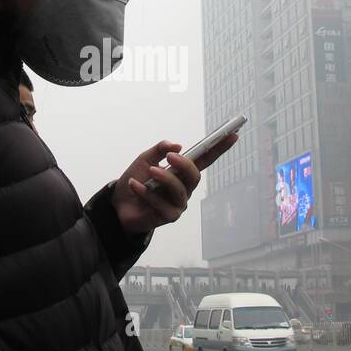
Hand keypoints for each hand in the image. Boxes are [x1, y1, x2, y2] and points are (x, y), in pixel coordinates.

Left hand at [110, 134, 239, 236]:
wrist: (118, 204)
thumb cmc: (136, 181)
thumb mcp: (144, 160)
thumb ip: (158, 149)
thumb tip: (176, 145)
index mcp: (182, 172)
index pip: (205, 159)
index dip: (219, 148)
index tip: (233, 134)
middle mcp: (185, 187)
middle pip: (195, 176)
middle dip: (184, 165)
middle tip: (170, 157)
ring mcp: (179, 203)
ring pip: (179, 190)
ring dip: (165, 179)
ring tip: (150, 172)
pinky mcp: (169, 216)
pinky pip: (162, 204)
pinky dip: (147, 193)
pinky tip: (136, 186)